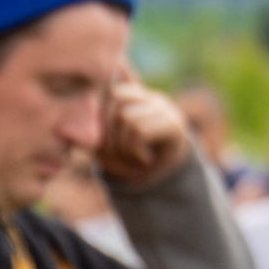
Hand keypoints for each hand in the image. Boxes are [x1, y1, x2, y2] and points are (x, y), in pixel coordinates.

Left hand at [95, 71, 190, 189]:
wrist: (163, 178)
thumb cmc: (130, 158)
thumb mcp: (108, 141)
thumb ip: (99, 124)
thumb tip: (95, 110)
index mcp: (136, 97)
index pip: (113, 90)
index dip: (102, 113)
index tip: (103, 138)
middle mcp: (152, 98)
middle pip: (116, 100)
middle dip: (108, 131)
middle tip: (114, 151)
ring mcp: (164, 109)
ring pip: (127, 117)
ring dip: (122, 144)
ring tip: (131, 155)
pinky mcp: (173, 125)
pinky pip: (140, 131)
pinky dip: (134, 150)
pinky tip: (143, 158)